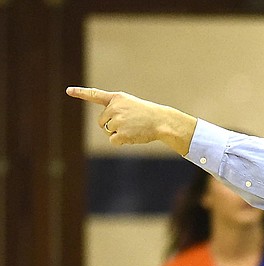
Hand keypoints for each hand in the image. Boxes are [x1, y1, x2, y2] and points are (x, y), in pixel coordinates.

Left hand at [65, 87, 196, 154]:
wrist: (160, 121)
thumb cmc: (147, 115)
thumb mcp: (131, 106)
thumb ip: (116, 111)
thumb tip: (108, 129)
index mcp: (116, 98)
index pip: (95, 95)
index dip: (81, 93)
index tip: (68, 91)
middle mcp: (114, 108)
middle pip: (102, 122)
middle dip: (111, 125)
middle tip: (128, 124)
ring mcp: (117, 120)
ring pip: (108, 131)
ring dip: (118, 133)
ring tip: (132, 129)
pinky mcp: (120, 133)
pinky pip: (113, 140)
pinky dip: (121, 141)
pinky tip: (132, 136)